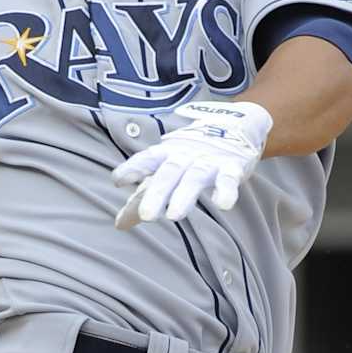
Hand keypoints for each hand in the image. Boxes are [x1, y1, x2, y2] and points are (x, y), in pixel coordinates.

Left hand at [112, 98, 272, 228]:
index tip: (118, 180)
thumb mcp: (165, 170)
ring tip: (174, 216)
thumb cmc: (190, 156)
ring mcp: (209, 161)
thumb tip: (120, 225)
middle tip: (147, 216)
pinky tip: (223, 204)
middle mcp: (185, 156)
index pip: (147, 159)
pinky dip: (226, 191)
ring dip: (185, 195)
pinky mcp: (232, 168)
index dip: (133, 168)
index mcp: (166, 154)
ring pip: (195, 177)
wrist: (233, 127)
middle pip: (169, 172)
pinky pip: (228, 179)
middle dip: (158, 193)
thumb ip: (143, 197)